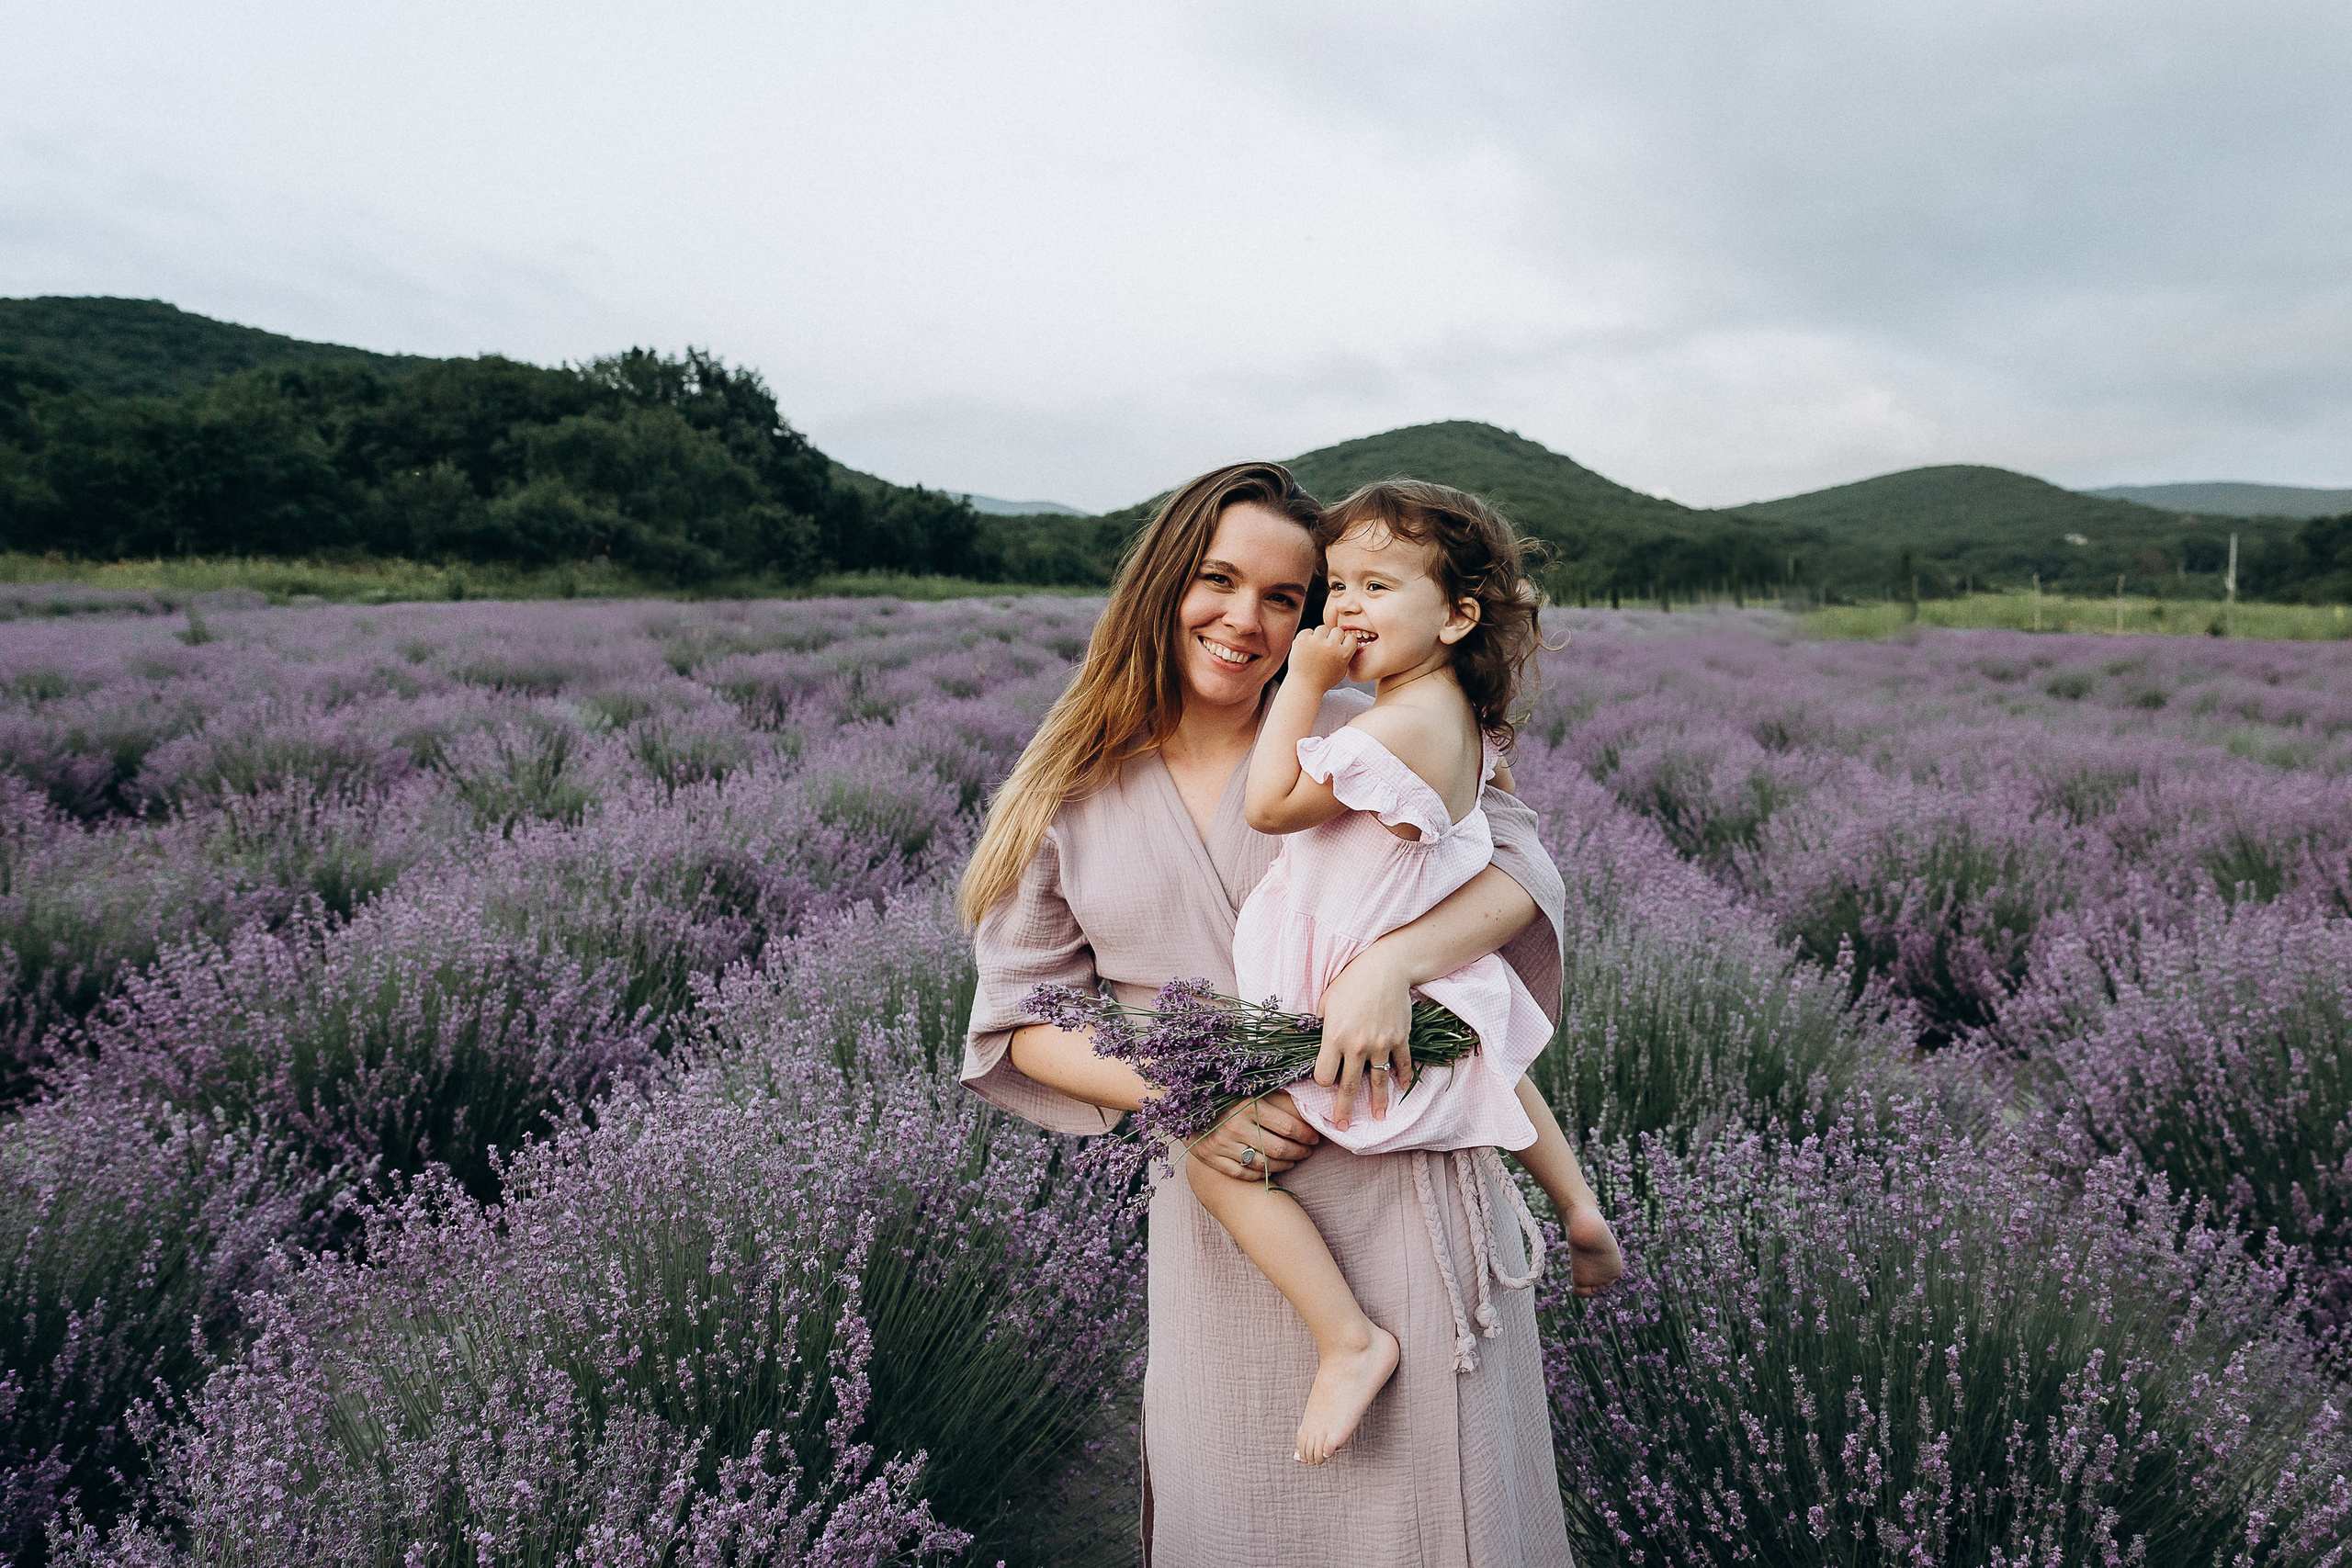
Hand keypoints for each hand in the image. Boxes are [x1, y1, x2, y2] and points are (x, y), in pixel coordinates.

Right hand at [1197, 1090, 1319, 1179]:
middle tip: (1307, 1151)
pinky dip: (1260, 1175)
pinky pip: (1242, 1173)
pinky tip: (1269, 1170)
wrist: (1183, 1100)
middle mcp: (1234, 1126)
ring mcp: (1221, 1144)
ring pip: (1263, 1165)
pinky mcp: (1210, 1157)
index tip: (1315, 1138)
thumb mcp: (1251, 1087)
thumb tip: (1308, 1103)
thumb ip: (1277, 1095)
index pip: (1289, 1128)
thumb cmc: (1224, 1091)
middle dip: (1299, 1152)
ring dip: (1283, 1165)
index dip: (1307, 1136)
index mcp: (1248, 1105)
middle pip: (1279, 1149)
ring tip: (1292, 1160)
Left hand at [1286, 624, 1363, 692]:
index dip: (1345, 643)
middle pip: (1337, 630)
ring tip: (1315, 649)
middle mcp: (1331, 646)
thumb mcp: (1342, 670)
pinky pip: (1308, 631)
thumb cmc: (1324, 680)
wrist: (1304, 686)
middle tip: (1326, 649)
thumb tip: (1351, 639)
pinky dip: (1307, 639)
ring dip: (1320, 636)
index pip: (1351, 637)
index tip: (1339, 649)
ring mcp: (1316, 642)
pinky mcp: (1302, 640)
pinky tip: (1306, 650)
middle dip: (1333, 638)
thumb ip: (1347, 655)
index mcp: (1343, 654)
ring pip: (1322, 629)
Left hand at [1311, 945, 1414, 1129]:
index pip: (1325, 1075)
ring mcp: (1381, 1045)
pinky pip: (1402, 1064)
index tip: (1325, 1081)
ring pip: (1378, 1081)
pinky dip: (1403, 1077)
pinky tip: (1401, 1087)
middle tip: (1343, 1125)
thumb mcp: (1326, 1002)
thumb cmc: (1351, 982)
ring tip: (1378, 1117)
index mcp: (1334, 1037)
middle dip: (1344, 1108)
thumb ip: (1320, 1026)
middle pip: (1348, 1085)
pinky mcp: (1400, 1040)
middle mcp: (1357, 1046)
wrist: (1385, 968)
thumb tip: (1313, 1042)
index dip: (1323, 1080)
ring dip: (1378, 1102)